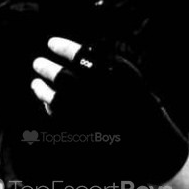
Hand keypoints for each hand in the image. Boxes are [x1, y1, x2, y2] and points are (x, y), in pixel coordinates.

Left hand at [30, 37, 188, 185]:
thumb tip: (72, 53)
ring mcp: (93, 118)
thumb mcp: (129, 79)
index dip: (64, 47)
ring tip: (35, 84)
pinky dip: (50, 108)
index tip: (51, 42)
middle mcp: (104, 96)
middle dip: (47, 68)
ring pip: (57, 99)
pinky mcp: (85, 136)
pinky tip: (47, 103)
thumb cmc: (141, 107)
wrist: (153, 146)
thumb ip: (103, 64)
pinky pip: (60, 120)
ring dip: (43, 89)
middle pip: (64, 77)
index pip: (83, 55)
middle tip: (36, 63)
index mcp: (117, 77)